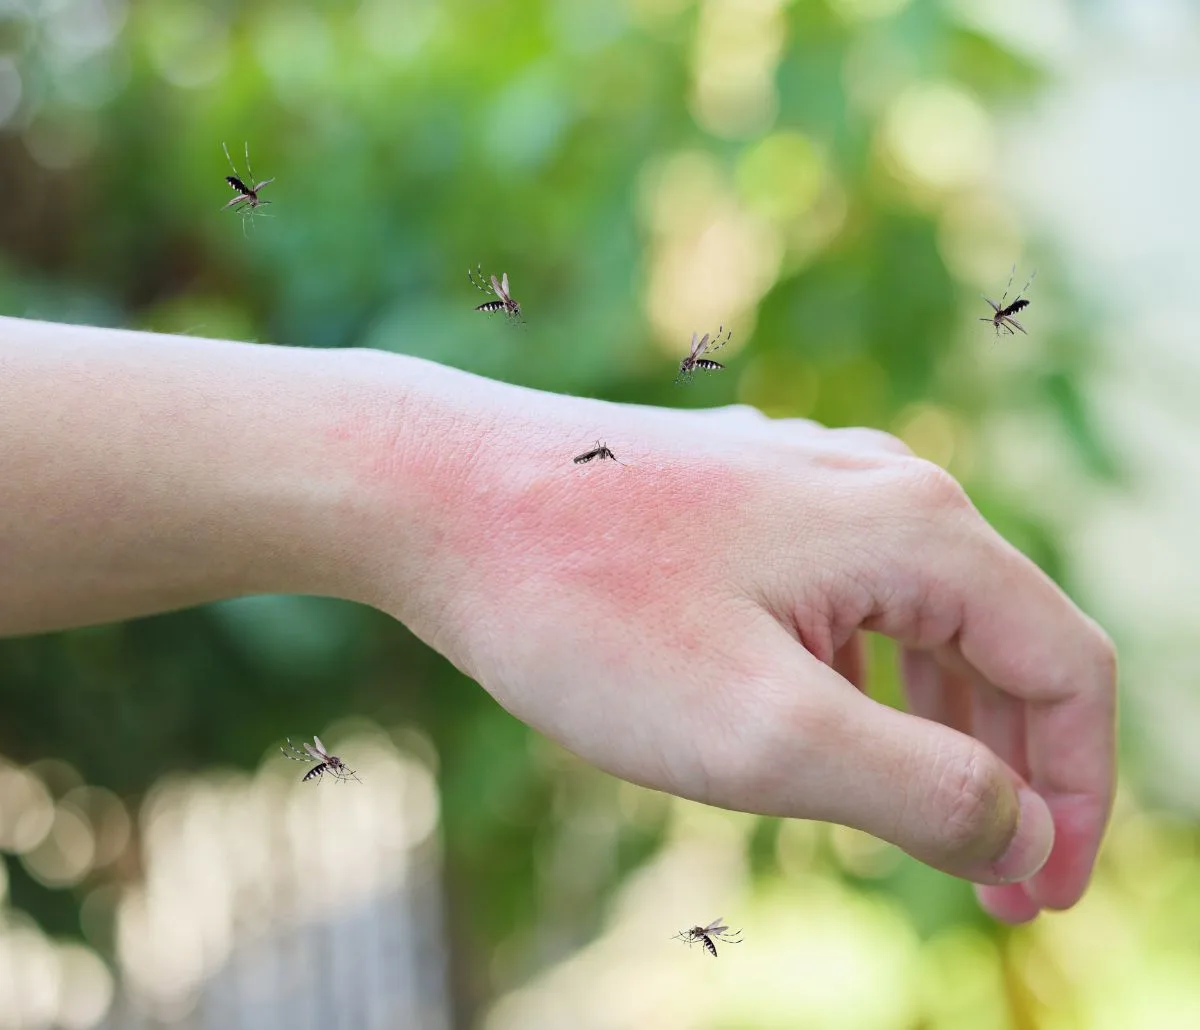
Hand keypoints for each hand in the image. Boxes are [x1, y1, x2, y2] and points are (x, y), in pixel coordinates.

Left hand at [355, 386, 1115, 922]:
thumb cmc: (586, 609)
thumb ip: (921, 789)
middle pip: (1003, 641)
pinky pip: (845, 598)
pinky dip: (863, 679)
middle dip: (1011, 769)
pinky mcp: (744, 499)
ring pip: (921, 621)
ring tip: (906, 821)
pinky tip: (817, 724)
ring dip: (936, 728)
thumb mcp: (764, 732)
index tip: (1040, 894)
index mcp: (916, 528)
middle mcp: (878, 485)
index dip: (1079, 794)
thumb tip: (1019, 830)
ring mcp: (805, 483)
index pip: (1069, 669)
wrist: (439, 493)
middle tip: (984, 882)